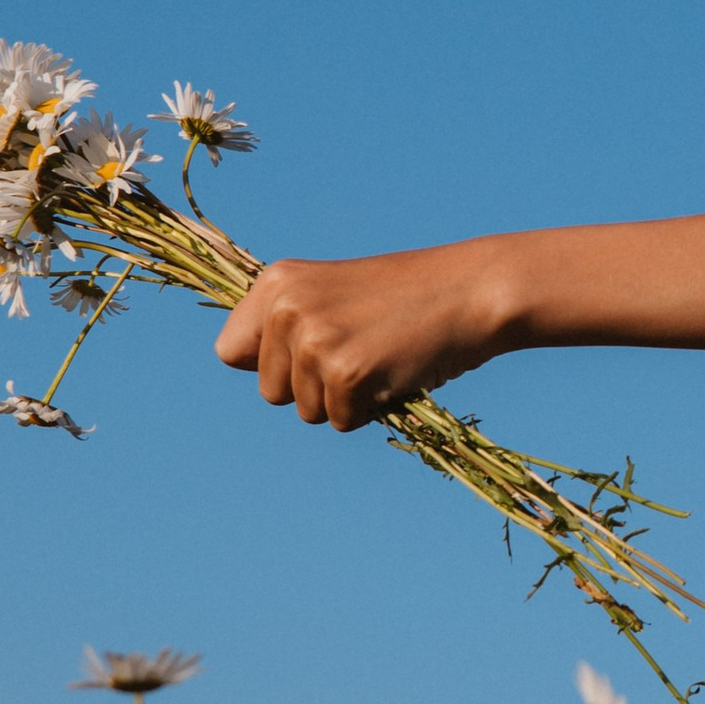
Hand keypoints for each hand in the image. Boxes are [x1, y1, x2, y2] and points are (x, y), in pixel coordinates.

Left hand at [214, 241, 503, 429]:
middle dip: (312, 387)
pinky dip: (371, 410)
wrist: (474, 291)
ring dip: (345, 399)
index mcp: (277, 282)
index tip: (312, 352)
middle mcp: (287, 308)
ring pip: (306, 410)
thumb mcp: (333, 294)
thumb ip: (287, 322)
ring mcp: (315, 341)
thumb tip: (234, 359)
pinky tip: (396, 371)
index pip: (231, 351)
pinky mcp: (346, 373)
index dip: (271, 364)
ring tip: (383, 356)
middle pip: (269, 391)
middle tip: (361, 350)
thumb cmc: (410, 297)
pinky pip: (343, 421)